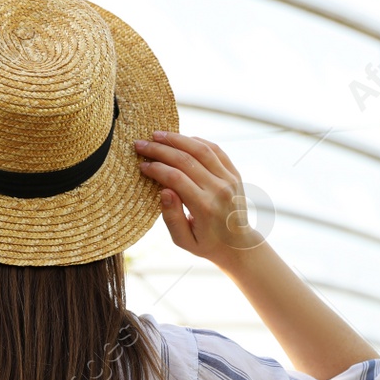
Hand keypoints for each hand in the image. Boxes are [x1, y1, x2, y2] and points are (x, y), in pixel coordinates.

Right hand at [134, 131, 265, 270]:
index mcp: (205, 207)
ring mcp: (229, 179)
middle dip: (160, 149)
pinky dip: (197, 141)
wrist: (238, 245)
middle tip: (141, 144)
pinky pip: (215, 150)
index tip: (141, 165)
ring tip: (158, 135)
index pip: (176, 178)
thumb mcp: (184, 241)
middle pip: (185, 160)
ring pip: (201, 149)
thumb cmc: (206, 244)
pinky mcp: (234, 173)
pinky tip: (181, 138)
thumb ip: (172, 217)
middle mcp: (219, 189)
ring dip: (177, 139)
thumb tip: (163, 190)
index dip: (156, 168)